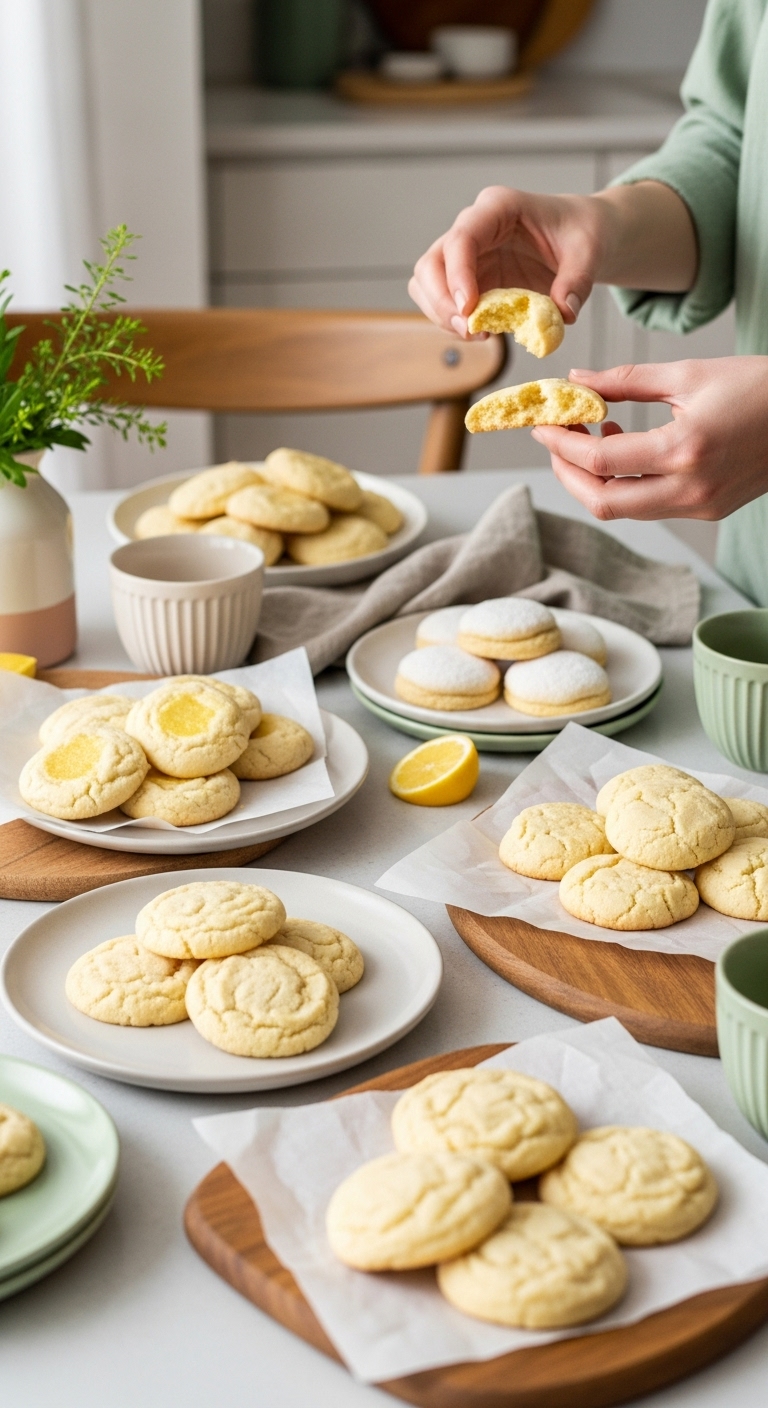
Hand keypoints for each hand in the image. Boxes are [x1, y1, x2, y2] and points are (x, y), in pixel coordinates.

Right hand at [408, 186, 604, 335]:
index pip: (462, 238)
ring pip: (427, 284)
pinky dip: (453, 321)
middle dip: (441, 301)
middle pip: (432, 263)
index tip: (469, 310)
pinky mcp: (467, 280)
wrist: (581, 237)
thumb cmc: (582, 233)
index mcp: (499, 208)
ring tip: (477, 334)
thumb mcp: (590, 252)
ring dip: (441, 314)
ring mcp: (466, 255)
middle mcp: (475, 228)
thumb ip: (578, 281)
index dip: (458, 275)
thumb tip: (563, 314)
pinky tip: (482, 332)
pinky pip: (443, 301)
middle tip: (470, 331)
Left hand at [531, 358, 767, 520]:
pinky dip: (624, 482)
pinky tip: (623, 445)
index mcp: (685, 450)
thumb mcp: (689, 373)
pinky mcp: (708, 509)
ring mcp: (700, 505)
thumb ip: (625, 381)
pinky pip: (649, 505)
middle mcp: (691, 489)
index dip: (561, 445)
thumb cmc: (758, 385)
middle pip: (603, 502)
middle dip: (568, 473)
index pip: (600, 462)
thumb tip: (575, 382)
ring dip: (595, 479)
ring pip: (624, 509)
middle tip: (554, 440)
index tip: (543, 424)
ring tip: (590, 434)